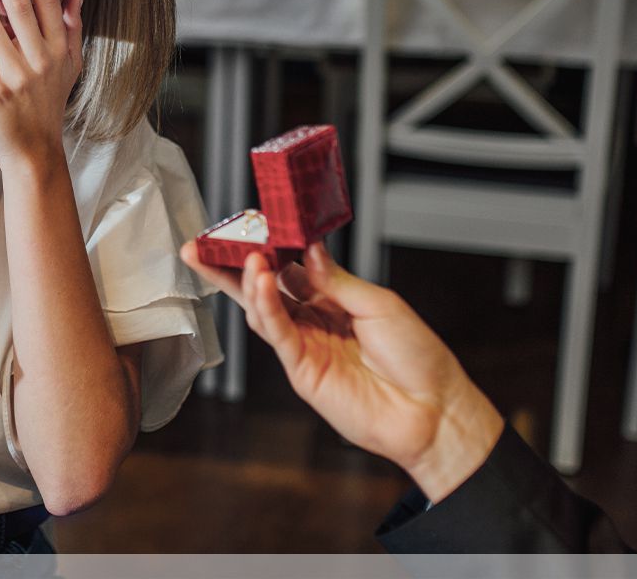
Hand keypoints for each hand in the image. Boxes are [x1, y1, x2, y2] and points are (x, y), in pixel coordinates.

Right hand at [180, 242, 503, 501]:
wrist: (434, 410)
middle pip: (263, 289)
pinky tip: (260, 284)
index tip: (245, 227)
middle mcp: (313, 320)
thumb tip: (306, 249)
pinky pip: (278, 335)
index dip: (266, 248)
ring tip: (245, 257)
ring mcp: (305, 346)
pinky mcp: (303, 371)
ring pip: (262, 310)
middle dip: (229, 268)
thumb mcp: (379, 303)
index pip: (288, 268)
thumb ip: (336, 279)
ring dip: (249, 283)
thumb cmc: (418, 356)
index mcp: (332, 299)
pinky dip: (265, 308)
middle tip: (202, 245)